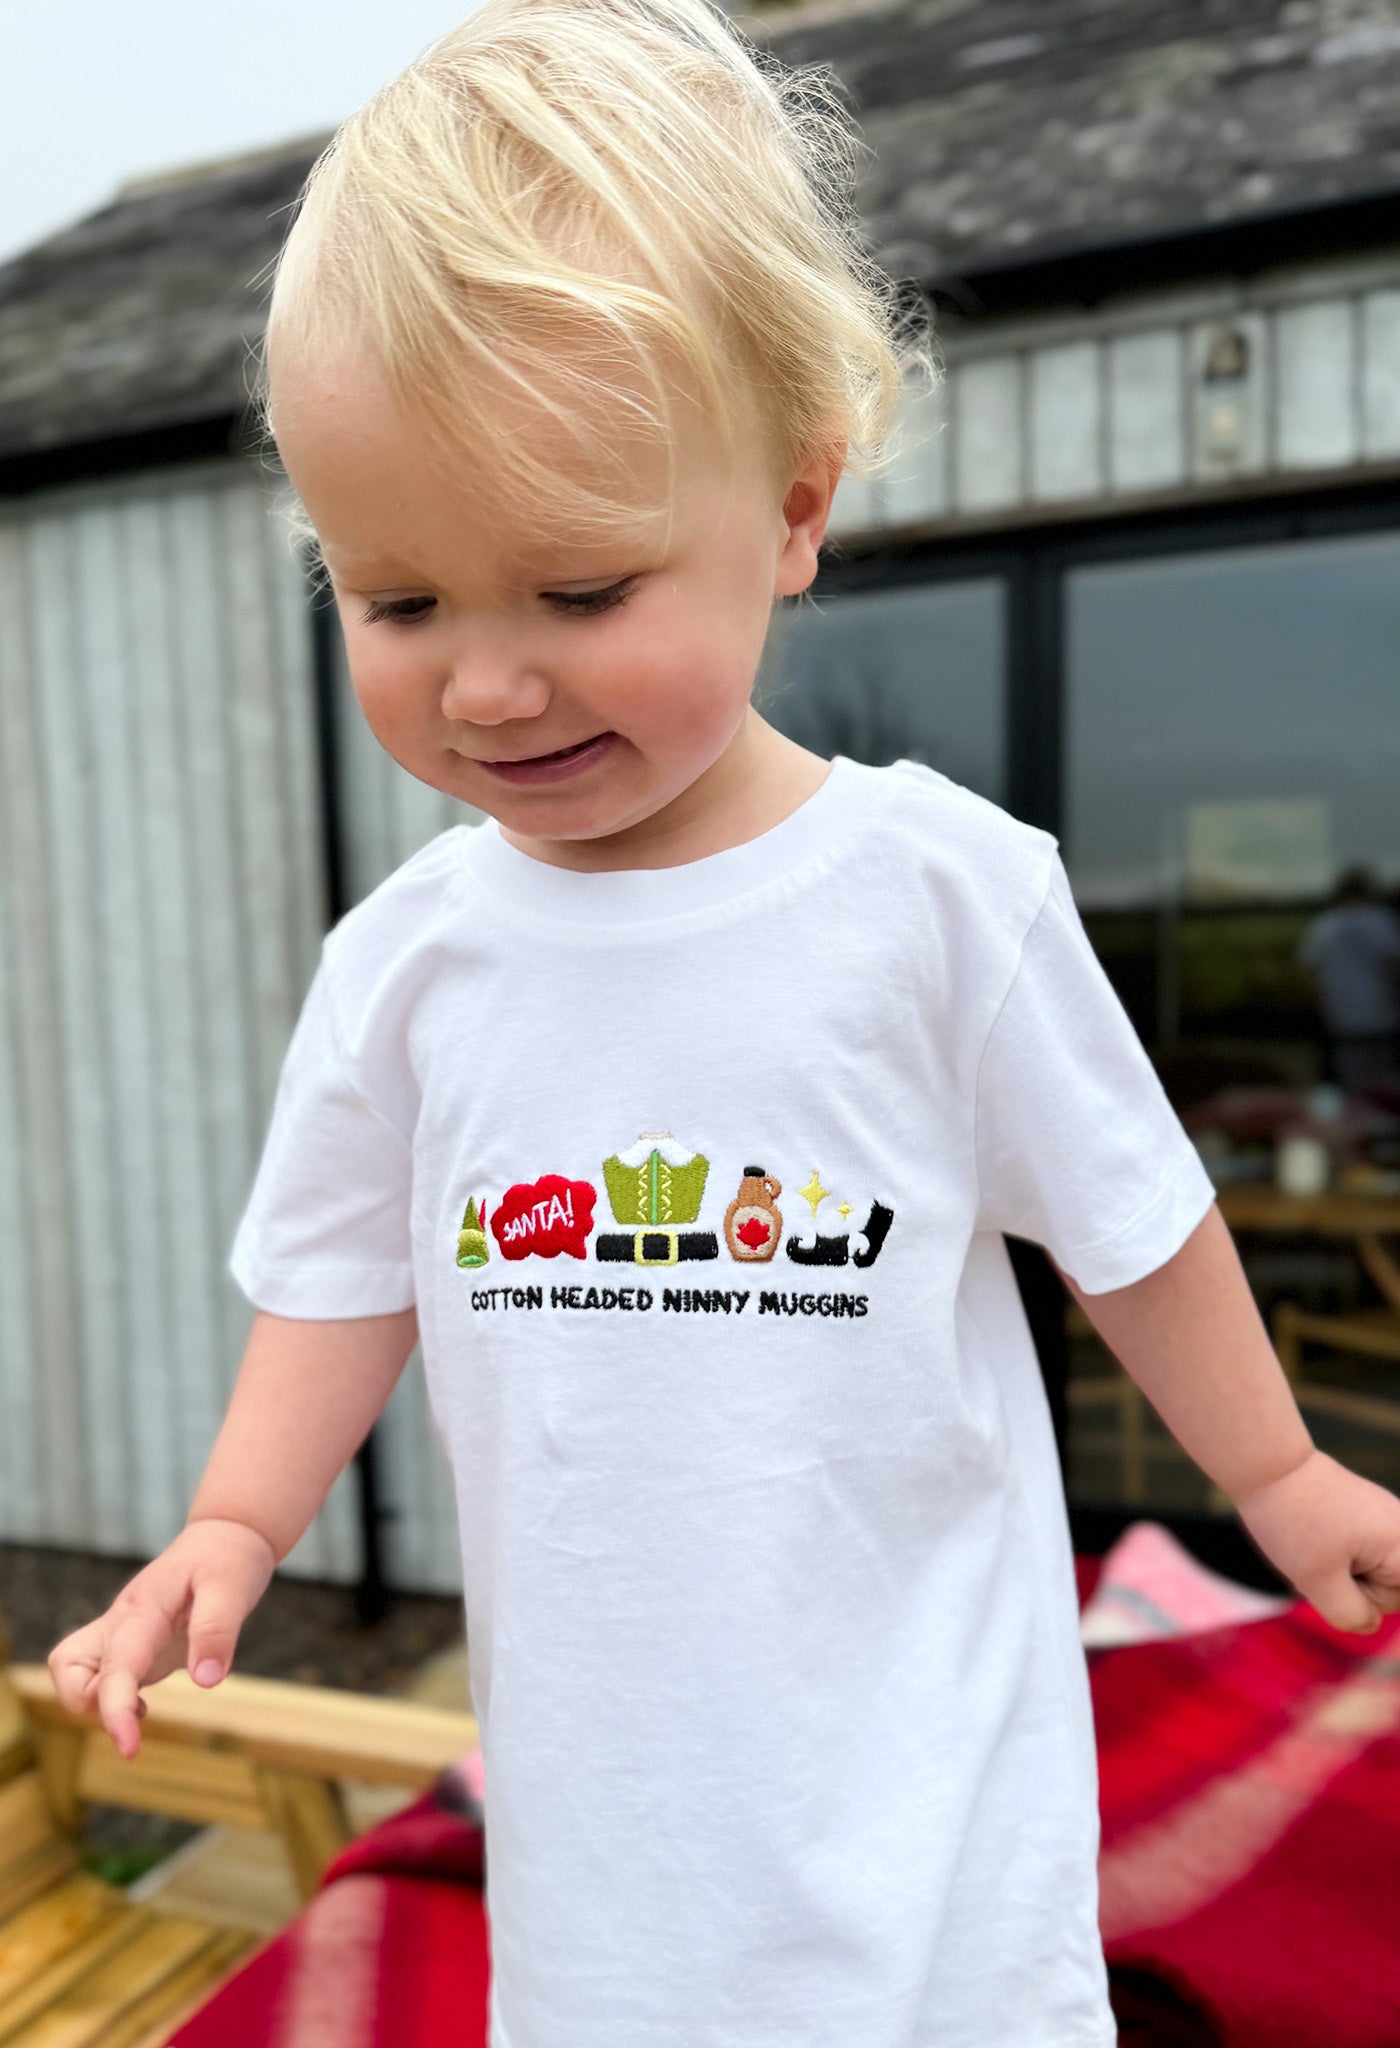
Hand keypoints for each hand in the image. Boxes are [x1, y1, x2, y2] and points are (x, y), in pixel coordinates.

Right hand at [46, 1518, 275, 1759]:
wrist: (225, 1537)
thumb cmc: (227, 1558)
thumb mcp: (233, 1586)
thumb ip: (217, 1631)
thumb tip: (206, 1682)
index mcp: (144, 1608)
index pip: (116, 1664)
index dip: (114, 1708)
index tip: (129, 1749)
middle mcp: (122, 1621)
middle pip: (66, 1667)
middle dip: (88, 1704)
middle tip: (140, 1714)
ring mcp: (123, 1633)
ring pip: (74, 1673)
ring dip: (94, 1702)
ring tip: (141, 1711)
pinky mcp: (133, 1645)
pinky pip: (100, 1677)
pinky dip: (110, 1700)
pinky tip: (144, 1707)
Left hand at [1234, 1449, 1399, 1632]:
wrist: (1266, 1462)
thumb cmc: (1294, 1520)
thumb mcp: (1320, 1582)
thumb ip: (1353, 1615)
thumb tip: (1370, 1623)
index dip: (1371, 1600)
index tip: (1345, 1573)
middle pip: (1386, 1593)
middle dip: (1349, 1588)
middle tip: (1319, 1559)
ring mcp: (1382, 1520)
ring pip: (1365, 1575)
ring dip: (1335, 1573)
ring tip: (1312, 1545)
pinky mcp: (1362, 1514)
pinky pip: (1354, 1556)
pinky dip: (1330, 1556)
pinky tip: (1310, 1537)